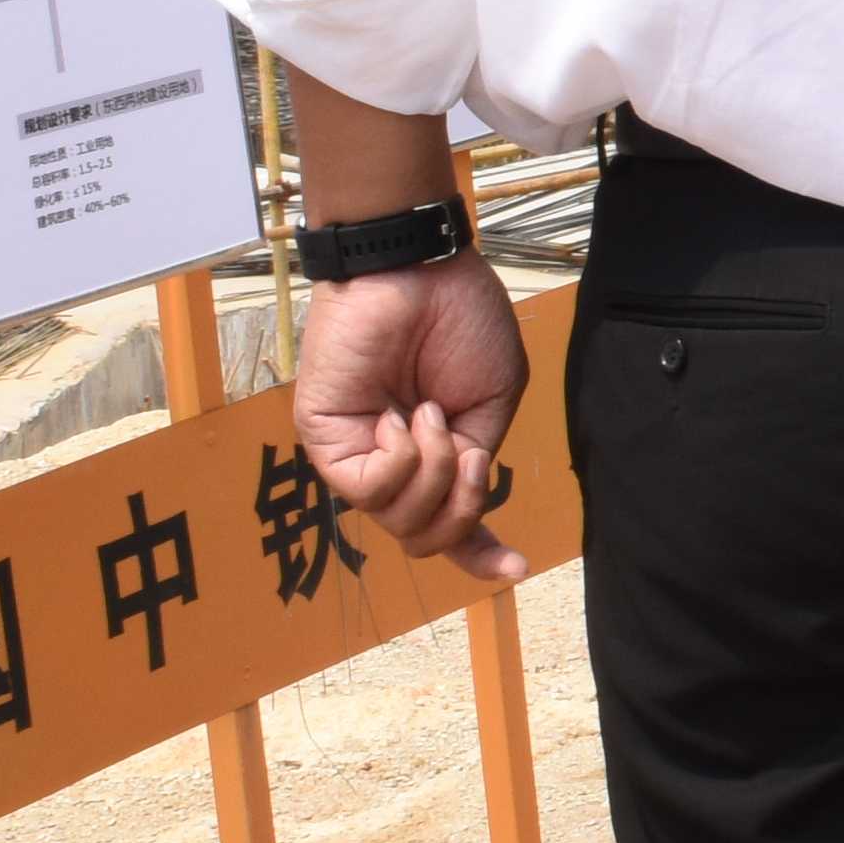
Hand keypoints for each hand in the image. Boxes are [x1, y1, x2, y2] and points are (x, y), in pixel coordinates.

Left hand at [300, 257, 535, 570]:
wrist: (421, 272)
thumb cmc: (459, 320)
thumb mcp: (494, 402)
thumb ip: (477, 463)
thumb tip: (462, 502)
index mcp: (435, 454)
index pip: (452, 523)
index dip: (483, 554)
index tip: (518, 570)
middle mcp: (393, 462)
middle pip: (426, 537)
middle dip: (464, 507)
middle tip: (471, 454)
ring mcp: (358, 454)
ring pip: (399, 520)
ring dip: (434, 471)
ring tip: (430, 413)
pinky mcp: (325, 441)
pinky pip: (369, 489)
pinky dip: (402, 458)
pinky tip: (402, 418)